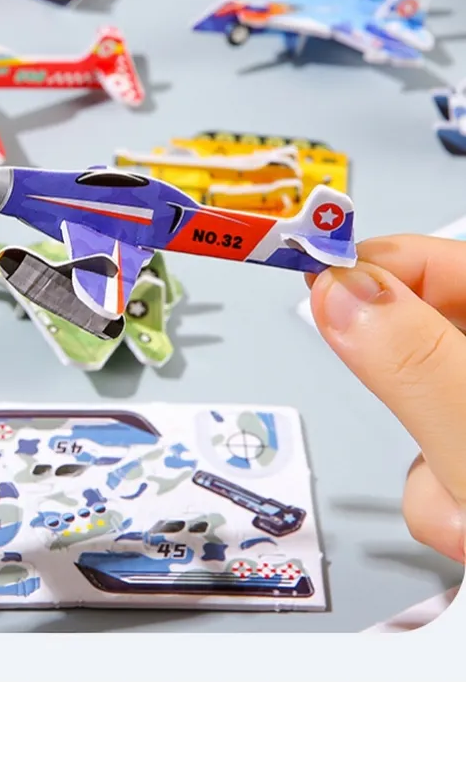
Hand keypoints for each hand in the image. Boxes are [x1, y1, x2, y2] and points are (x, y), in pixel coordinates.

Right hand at [308, 235, 465, 565]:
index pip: (441, 261)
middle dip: (411, 402)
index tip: (314, 283)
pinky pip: (443, 461)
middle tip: (424, 436)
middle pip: (427, 343)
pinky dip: (448, 500)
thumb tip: (339, 293)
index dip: (374, 269)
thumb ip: (414, 364)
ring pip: (429, 414)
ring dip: (434, 472)